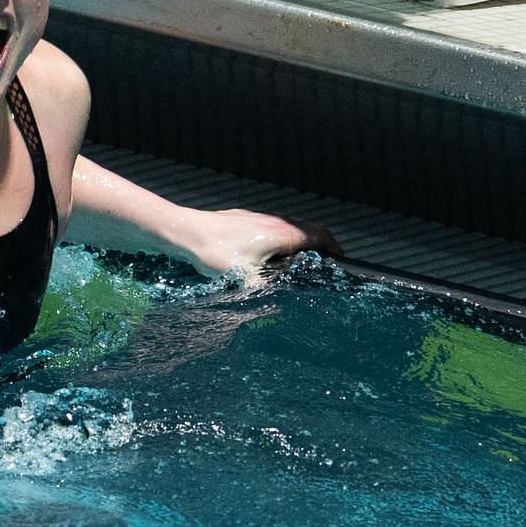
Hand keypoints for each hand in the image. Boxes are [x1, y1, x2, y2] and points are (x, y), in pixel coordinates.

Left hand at [177, 208, 338, 282]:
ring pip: (290, 227)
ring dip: (300, 242)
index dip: (335, 248)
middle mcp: (275, 221)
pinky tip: (268, 254)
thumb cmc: (214, 252)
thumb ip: (268, 293)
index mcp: (282, 234)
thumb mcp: (245, 280)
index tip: (340, 262)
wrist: (185, 230)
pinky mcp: (244, 217)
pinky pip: (272, 226)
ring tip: (299, 262)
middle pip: (309, 230)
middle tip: (323, 265)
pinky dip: (281, 238)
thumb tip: (280, 309)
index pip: (321, 236)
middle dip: (321, 246)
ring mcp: (259, 217)